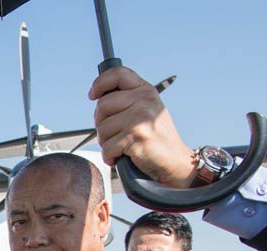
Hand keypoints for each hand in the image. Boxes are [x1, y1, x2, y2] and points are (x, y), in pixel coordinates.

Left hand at [89, 66, 195, 186]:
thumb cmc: (155, 138)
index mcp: (145, 91)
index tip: (92, 95)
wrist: (174, 161)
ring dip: (106, 143)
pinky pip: (107, 147)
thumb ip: (127, 100)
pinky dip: (110, 157)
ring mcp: (141, 117)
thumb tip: (97, 96)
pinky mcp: (136, 136)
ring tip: (121, 146)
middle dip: (101, 124)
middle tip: (113, 135)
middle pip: (102, 105)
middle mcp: (144, 100)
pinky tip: (121, 157)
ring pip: (102, 129)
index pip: (118, 74)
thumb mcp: (146, 110)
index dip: (100, 83)